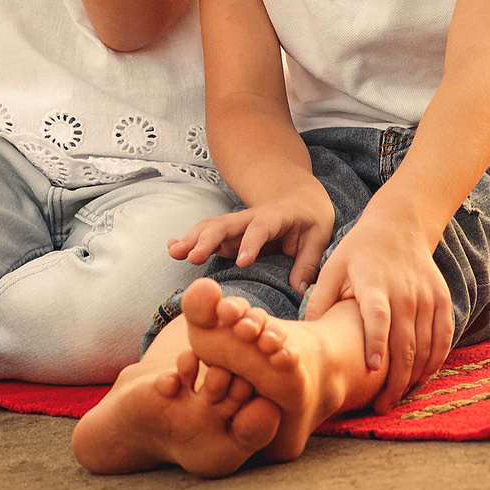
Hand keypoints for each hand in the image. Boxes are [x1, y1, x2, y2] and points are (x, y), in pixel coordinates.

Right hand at [167, 183, 336, 286]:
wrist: (298, 198)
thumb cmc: (310, 221)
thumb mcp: (318, 238)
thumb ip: (308, 263)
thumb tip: (300, 290)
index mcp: (276, 216)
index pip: (261, 228)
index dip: (251, 243)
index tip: (242, 262)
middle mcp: (251, 217)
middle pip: (227, 224)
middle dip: (208, 239)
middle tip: (192, 257)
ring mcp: (237, 224)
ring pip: (211, 226)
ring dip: (192, 238)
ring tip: (174, 253)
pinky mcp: (228, 233)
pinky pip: (206, 233)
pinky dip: (188, 238)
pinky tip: (171, 247)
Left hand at [305, 206, 451, 412]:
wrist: (400, 225)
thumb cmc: (359, 252)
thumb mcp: (333, 266)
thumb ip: (320, 299)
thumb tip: (307, 335)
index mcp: (373, 283)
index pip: (377, 315)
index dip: (376, 342)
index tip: (373, 369)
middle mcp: (404, 291)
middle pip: (405, 341)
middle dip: (394, 379)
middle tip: (380, 406)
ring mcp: (427, 296)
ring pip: (426, 345)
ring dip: (413, 377)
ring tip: (396, 398)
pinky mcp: (442, 299)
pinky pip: (443, 337)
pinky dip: (435, 362)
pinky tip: (420, 379)